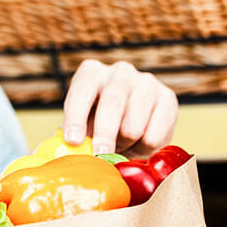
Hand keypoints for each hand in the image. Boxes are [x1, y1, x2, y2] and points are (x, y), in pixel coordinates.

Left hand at [61, 60, 177, 157]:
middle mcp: (119, 71)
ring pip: (134, 124)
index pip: (81, 92)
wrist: (134, 122)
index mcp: (91, 72)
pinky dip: (145, 148)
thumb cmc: (99, 124)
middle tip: (100, 155)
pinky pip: (155, 134)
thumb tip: (58, 155)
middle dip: (104, 134)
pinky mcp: (168, 98)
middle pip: (112, 104)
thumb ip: (73, 138)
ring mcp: (146, 82)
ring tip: (120, 146)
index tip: (73, 141)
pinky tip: (139, 143)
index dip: (76, 118)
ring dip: (125, 143)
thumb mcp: (82, 125)